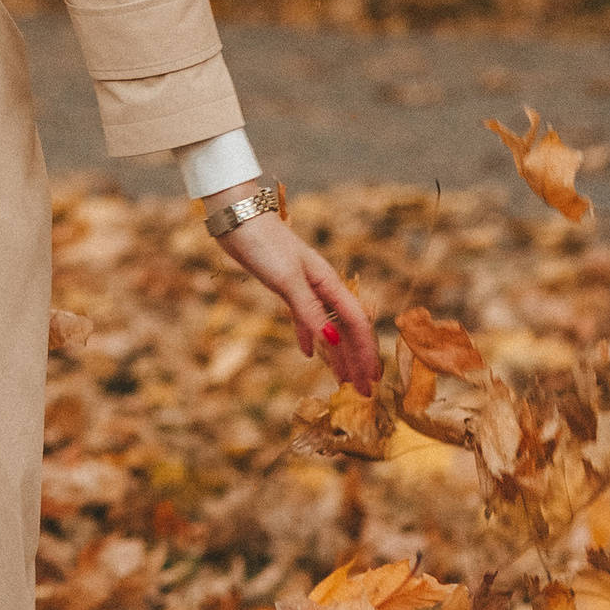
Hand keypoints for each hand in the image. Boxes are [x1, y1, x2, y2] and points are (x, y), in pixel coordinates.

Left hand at [215, 210, 379, 391]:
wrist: (237, 217)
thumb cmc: (263, 243)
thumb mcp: (286, 278)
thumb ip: (307, 308)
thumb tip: (330, 339)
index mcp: (328, 283)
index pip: (355, 324)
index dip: (365, 352)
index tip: (371, 380)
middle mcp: (321, 286)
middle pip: (346, 328)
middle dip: (356, 359)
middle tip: (362, 391)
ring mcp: (304, 286)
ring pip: (328, 326)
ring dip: (337, 353)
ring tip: (342, 379)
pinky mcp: (285, 286)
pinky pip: (304, 317)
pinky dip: (307, 336)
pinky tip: (306, 353)